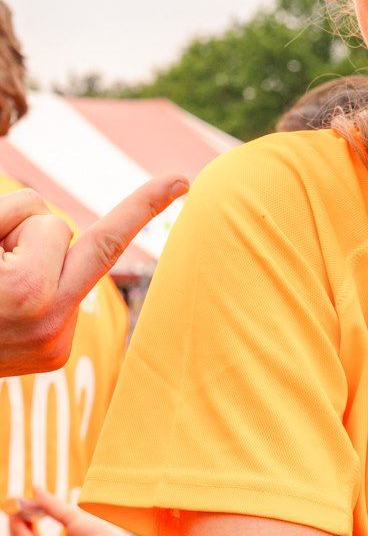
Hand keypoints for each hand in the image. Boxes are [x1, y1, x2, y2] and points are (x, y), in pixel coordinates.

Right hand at [0, 177, 187, 375]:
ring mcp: (55, 343)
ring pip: (57, 255)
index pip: (89, 232)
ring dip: (19, 255)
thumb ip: (15, 217)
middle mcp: (50, 322)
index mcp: (26, 291)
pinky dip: (36, 283)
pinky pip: (58, 288)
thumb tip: (46, 223)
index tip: (182, 181)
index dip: (143, 205)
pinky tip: (6, 303)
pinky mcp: (55, 353)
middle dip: (14, 226)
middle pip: (52, 226)